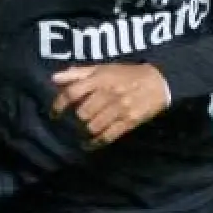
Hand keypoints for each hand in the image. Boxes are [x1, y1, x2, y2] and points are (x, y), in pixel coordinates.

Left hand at [51, 64, 169, 147]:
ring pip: (93, 127)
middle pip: (82, 113)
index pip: (73, 92)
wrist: (158, 82)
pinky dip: (95, 143)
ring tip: (85, 129)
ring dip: (86, 130)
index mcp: (100, 79)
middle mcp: (108, 94)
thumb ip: (78, 73)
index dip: (59, 104)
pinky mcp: (129, 122)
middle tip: (78, 119)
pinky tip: (89, 144)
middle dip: (78, 118)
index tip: (54, 114)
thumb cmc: (126, 74)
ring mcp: (119, 109)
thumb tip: (54, 78)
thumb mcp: (103, 68)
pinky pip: (107, 137)